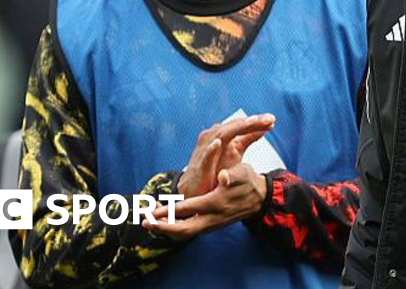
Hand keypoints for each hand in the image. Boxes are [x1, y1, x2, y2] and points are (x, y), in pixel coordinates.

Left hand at [145, 164, 268, 239]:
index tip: (152, 212)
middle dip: (163, 228)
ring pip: (186, 233)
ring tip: (150, 223)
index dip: (170, 211)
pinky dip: (175, 229)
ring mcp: (212, 223)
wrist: (260, 198)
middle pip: (184, 229)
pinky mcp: (211, 225)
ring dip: (167, 229)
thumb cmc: (248, 181)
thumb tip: (223, 176)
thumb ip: (232, 175)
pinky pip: (190, 230)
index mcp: (216, 202)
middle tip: (145, 223)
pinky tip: (165, 222)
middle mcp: (212, 217)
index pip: (189, 209)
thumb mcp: (243, 173)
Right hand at [177, 114, 274, 199]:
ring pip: (220, 135)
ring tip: (251, 122)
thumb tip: (264, 127)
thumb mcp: (235, 152)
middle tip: (268, 119)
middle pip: (234, 126)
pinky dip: (210, 149)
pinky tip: (217, 143)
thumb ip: (247, 139)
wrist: (197, 190)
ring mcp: (205, 151)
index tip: (272, 120)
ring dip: (236, 128)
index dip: (256, 122)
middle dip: (251, 122)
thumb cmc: (215, 168)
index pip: (241, 125)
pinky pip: (205, 156)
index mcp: (223, 135)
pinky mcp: (200, 167)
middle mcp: (214, 138)